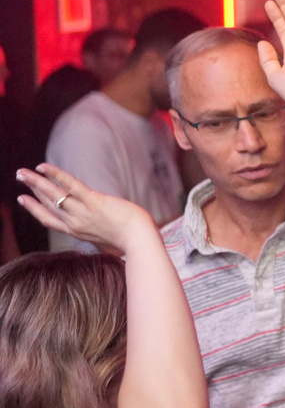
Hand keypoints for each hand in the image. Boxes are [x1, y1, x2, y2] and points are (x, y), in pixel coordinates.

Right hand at [15, 163, 152, 252]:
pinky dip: (55, 175)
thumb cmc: (129, 239)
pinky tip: (43, 167)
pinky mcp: (94, 202)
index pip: (49, 219)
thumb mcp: (106, 237)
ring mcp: (82, 213)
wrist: (140, 241)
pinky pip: (70, 185)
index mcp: (77, 231)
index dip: (34, 208)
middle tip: (20, 177)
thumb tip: (100, 226)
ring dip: (35, 181)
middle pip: (47, 205)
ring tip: (22, 172)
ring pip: (52, 195)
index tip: (23, 199)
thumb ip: (96, 229)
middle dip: (31, 190)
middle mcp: (74, 223)